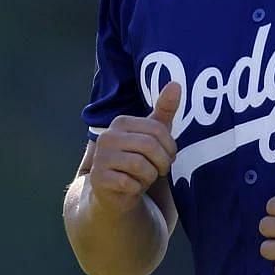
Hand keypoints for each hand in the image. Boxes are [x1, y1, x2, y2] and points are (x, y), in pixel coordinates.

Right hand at [87, 81, 181, 212]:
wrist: (114, 191)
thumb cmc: (136, 159)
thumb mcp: (153, 135)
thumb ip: (164, 110)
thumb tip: (176, 83)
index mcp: (121, 122)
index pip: (157, 129)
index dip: (170, 147)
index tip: (169, 157)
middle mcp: (107, 137)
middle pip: (150, 146)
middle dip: (162, 162)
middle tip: (160, 170)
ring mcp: (100, 158)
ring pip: (141, 166)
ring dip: (149, 176)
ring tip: (144, 177)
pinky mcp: (98, 179)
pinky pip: (129, 183)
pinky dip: (137, 188)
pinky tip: (132, 186)